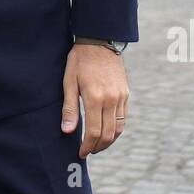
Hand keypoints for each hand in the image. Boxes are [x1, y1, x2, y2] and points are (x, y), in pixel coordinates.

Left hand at [62, 43, 129, 157]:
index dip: (87, 146)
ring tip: (97, 144)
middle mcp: (111, 100)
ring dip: (109, 141)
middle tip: (88, 152)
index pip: (93, 132)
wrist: (100, 41)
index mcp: (95, 98)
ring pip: (119, 128)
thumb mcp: (69, 82)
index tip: (81, 153)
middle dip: (98, 147)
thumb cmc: (80, 60)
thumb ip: (69, 108)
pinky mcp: (126, 93)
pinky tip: (106, 130)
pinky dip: (116, 129)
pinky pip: (123, 118)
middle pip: (108, 134)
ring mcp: (121, 97)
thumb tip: (67, 131)